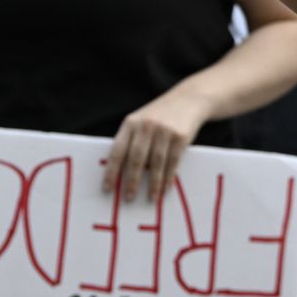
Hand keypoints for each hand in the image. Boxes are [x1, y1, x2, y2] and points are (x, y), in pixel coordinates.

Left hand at [103, 86, 209, 201]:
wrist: (189, 98)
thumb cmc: (160, 115)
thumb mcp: (141, 121)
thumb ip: (131, 141)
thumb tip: (120, 174)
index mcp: (131, 123)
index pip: (117, 150)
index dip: (111, 171)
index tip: (107, 189)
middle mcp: (146, 125)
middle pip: (136, 159)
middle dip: (131, 181)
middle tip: (128, 198)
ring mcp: (164, 130)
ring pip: (156, 163)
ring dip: (153, 183)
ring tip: (151, 198)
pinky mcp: (181, 136)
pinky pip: (173, 161)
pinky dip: (169, 177)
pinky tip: (165, 187)